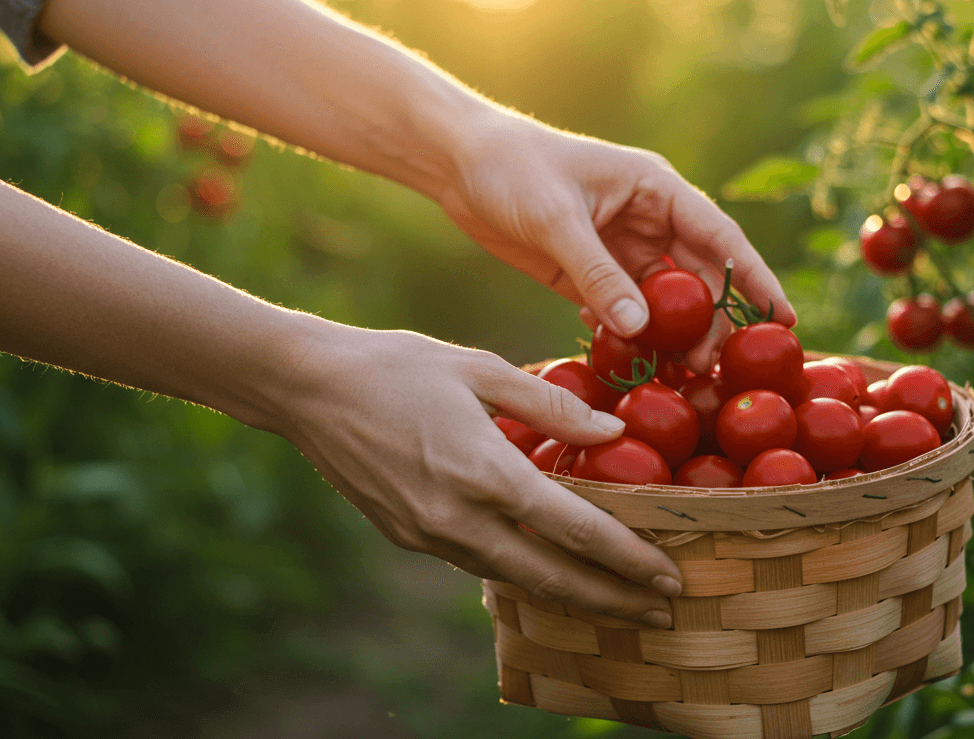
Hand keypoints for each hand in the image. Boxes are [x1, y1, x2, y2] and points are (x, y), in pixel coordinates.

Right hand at [272, 321, 681, 625]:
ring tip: (618, 600)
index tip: (667, 573)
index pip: (576, 531)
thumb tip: (613, 434)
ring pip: (516, 580)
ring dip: (571, 595)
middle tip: (662, 608)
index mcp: (486, 472)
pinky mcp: (408, 538)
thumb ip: (551, 406)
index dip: (629, 558)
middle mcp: (459, 518)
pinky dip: (524, 576)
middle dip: (613, 598)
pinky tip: (551, 572)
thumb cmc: (396, 366)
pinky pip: (480, 565)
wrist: (305, 389)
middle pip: (553, 577)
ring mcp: (430, 535)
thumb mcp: (480, 368)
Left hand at [437, 112, 796, 374]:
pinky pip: (625, 314)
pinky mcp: (591, 276)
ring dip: (674, 340)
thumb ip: (598, 272)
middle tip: (715, 370)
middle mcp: (649, 222)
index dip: (754, 278)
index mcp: (656, 190)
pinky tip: (633, 366)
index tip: (782, 317)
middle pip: (699, 279)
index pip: (720, 237)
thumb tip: (642, 327)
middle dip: (713, 325)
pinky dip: (632, 340)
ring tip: (681, 381)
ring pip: (664, 304)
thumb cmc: (512, 169)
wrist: (458, 164)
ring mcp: (622, 252)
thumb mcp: (555, 218)